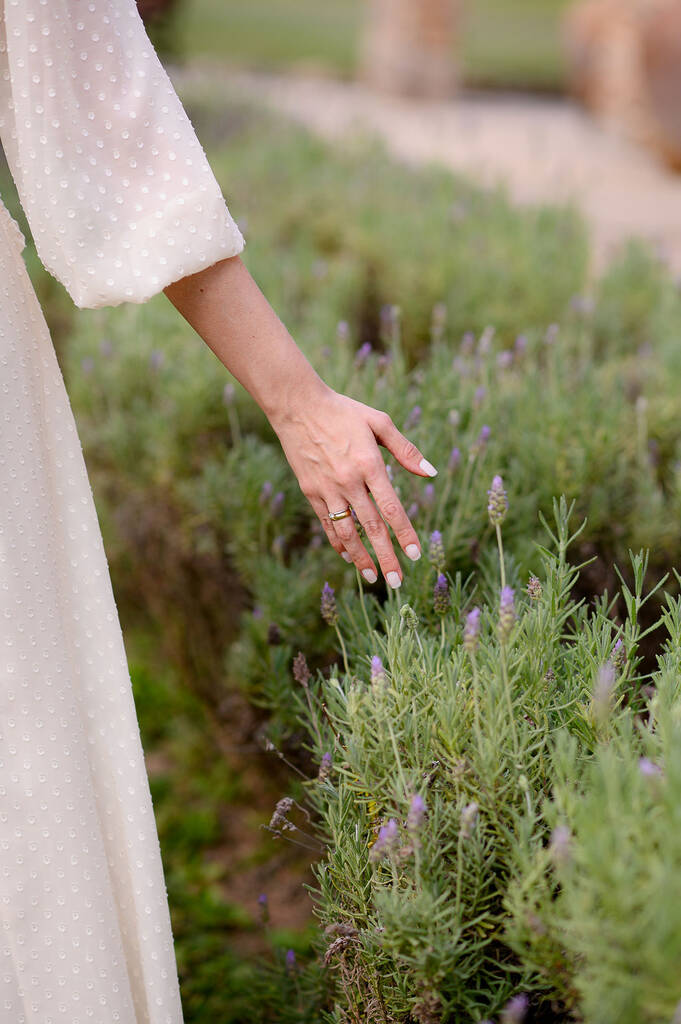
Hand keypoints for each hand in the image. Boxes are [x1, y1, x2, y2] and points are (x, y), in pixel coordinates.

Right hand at [270, 383, 437, 586]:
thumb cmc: (343, 411)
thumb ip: (407, 450)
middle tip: (397, 582)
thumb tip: (432, 473)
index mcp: (369, 464)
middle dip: (385, 557)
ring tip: (373, 577)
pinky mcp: (311, 491)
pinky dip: (338, 542)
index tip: (415, 555)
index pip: (391, 508)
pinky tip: (348, 557)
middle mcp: (349, 480)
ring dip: (360, 558)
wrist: (297, 406)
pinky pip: (327, 523)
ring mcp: (327, 488)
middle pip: (371, 527)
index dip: (404, 534)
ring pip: (346, 532)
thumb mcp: (379, 422)